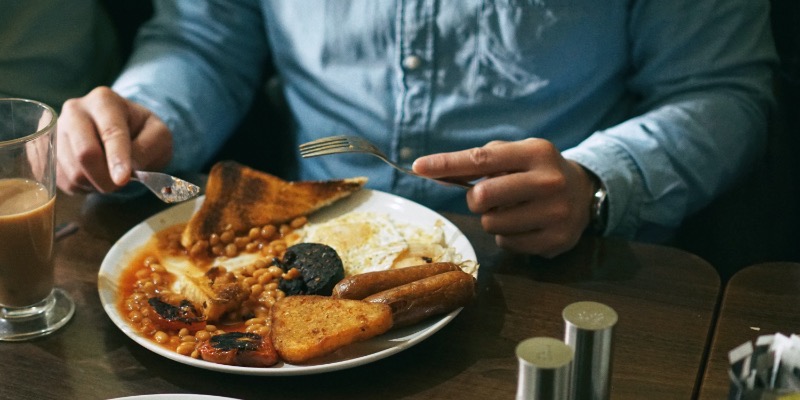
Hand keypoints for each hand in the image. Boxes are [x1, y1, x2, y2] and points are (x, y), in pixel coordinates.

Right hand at [56, 87, 172, 193]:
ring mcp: (57, 131)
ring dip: (97, 184)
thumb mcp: (159, 135)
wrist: (122, 131)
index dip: (117, 158)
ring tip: (110, 175)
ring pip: (74, 171)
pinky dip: (84, 187)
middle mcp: (75, 111)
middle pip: (85, 153)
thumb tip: (129, 168)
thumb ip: (149, 148)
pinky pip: (63, 180)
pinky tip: (94, 176)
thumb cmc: (142, 132)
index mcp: (104, 101)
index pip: (110, 132)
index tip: (122, 179)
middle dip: (106, 177)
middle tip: (120, 184)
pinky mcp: (48, 152)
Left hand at [412, 138, 596, 257]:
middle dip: (476, 199)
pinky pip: (508, 243)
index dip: (446, 164)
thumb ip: (477, 162)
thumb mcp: (515, 156)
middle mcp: (548, 181)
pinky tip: (525, 225)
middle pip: (482, 196)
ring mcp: (556, 212)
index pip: (480, 159)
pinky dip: (508, 235)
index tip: (419, 167)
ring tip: (513, 210)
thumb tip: (433, 172)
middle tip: (490, 196)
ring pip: (492, 224)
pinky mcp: (556, 239)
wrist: (584, 193)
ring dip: (493, 219)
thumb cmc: (536, 171)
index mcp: (535, 152)